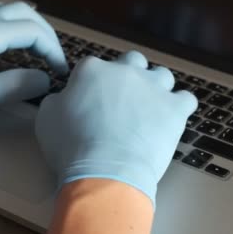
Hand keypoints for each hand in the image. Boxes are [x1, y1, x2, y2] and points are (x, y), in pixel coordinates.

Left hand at [0, 1, 66, 138]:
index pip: (33, 33)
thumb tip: (45, 81)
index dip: (54, 51)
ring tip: (40, 49)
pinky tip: (10, 42)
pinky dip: (12, 24)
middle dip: (47, 35)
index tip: (61, 73)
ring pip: (8, 9)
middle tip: (56, 59)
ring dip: (30, 26)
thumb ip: (16, 86)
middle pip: (25, 13)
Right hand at [35, 51, 196, 205]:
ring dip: (157, 88)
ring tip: (150, 110)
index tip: (93, 101)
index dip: (94, 85)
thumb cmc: (72, 148)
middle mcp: (124, 71)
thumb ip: (57, 100)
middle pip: (132, 62)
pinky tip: (172, 118)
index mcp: (92, 70)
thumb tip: (64, 98)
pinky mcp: (174, 108)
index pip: (94, 67)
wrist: (104, 170)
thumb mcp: (46, 119)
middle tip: (123, 102)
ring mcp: (153, 87)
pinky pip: (186, 99)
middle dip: (129, 76)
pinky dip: (180, 107)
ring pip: (161, 76)